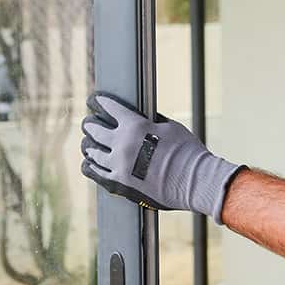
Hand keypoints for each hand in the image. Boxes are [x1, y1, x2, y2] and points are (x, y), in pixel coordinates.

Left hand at [79, 91, 245, 222]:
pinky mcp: (119, 184)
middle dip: (90, 123)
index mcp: (135, 126)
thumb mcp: (170, 126)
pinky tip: (89, 162)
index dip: (98, 101)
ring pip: (92, 151)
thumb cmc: (188, 152)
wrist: (195, 182)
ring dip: (89, 144)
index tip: (94, 100)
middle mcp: (122, 144)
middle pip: (94, 129)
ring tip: (89, 143)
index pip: (108, 107)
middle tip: (89, 122)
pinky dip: (90, 165)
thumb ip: (150, 120)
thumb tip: (141, 116)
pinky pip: (95, 173)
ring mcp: (118, 166)